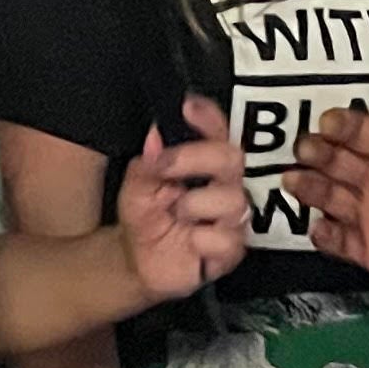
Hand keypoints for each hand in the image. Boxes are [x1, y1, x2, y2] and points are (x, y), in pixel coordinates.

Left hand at [124, 95, 251, 303]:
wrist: (137, 261)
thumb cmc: (145, 216)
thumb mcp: (136, 186)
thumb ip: (147, 163)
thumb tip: (155, 136)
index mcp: (205, 164)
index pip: (217, 132)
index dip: (208, 117)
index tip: (188, 107)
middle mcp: (224, 186)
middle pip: (232, 158)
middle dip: (196, 157)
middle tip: (163, 168)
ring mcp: (230, 218)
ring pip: (232, 200)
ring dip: (194, 205)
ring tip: (175, 214)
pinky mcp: (230, 250)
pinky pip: (226, 239)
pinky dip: (201, 239)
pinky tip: (188, 241)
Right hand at [289, 106, 368, 314]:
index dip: (347, 126)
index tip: (328, 121)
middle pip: (342, 163)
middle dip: (320, 153)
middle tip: (303, 150)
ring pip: (333, 199)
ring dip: (313, 189)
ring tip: (294, 182)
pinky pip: (341, 242)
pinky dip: (326, 236)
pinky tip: (317, 229)